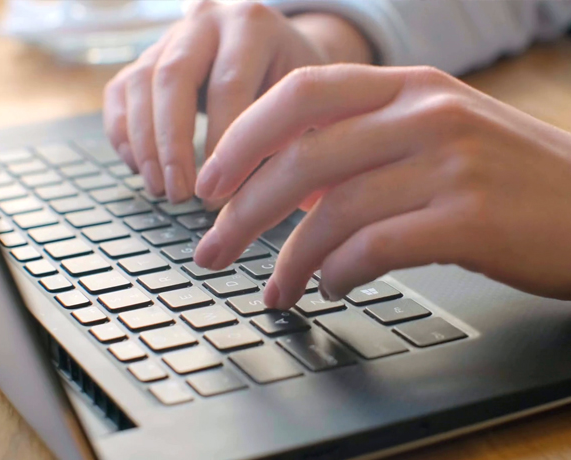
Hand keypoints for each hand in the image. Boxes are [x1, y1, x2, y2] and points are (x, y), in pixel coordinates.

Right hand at [103, 1, 370, 204]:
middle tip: (179, 194)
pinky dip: (123, 133)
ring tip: (161, 189)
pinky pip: (121, 91)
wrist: (281, 55)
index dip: (222, 144)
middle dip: (172, 144)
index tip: (222, 191)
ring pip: (140, 83)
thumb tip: (247, 199)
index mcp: (253, 24)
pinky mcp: (148, 57)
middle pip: (173, 77)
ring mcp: (172, 35)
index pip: (228, 85)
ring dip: (145, 144)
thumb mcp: (304, 105)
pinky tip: (140, 167)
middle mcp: (207, 19)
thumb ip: (280, 141)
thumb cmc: (295, 90)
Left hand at [193, 64, 570, 307]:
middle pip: (303, 157)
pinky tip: (329, 288)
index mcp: (406, 87)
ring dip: (290, 260)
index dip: (242, 137)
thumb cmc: (505, 176)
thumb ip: (361, 152)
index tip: (209, 184)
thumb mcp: (432, 139)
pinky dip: (340, 272)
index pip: (301, 93)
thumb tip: (288, 188)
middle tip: (212, 251)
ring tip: (275, 291)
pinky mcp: (471, 217)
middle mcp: (424, 114)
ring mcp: (450, 163)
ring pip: (334, 210)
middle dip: (244, 211)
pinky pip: (376, 247)